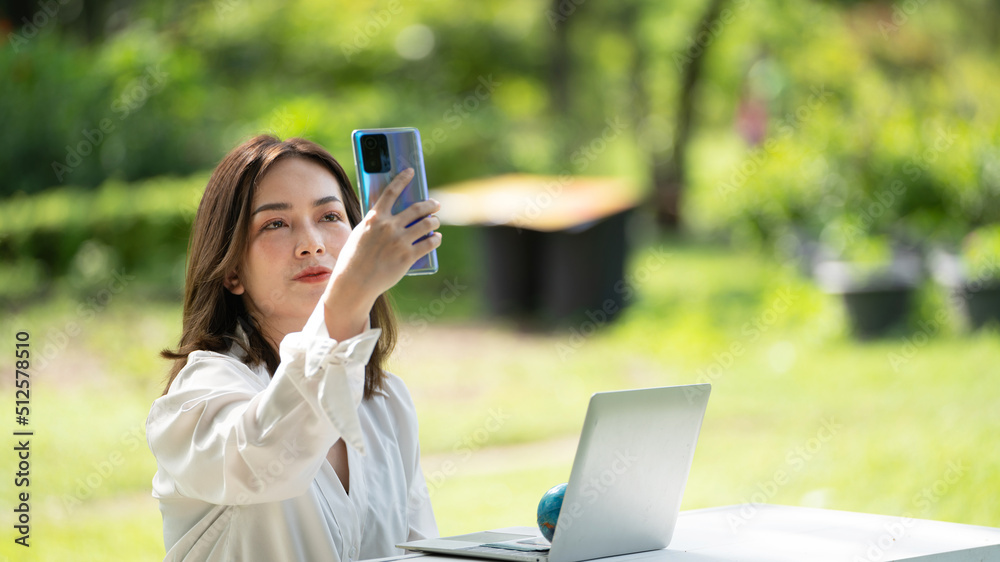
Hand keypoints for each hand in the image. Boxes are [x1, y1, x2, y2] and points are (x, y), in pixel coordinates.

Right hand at [321, 168, 441, 338]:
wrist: (355, 281)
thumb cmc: (355, 258)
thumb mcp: (360, 234)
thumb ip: (374, 224)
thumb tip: (388, 217)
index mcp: (374, 218)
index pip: (391, 192)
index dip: (402, 179)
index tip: (411, 171)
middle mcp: (388, 227)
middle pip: (416, 209)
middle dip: (429, 205)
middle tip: (435, 205)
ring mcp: (399, 241)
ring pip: (426, 225)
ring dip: (434, 221)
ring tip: (436, 222)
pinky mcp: (407, 256)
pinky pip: (429, 243)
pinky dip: (435, 239)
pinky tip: (436, 238)